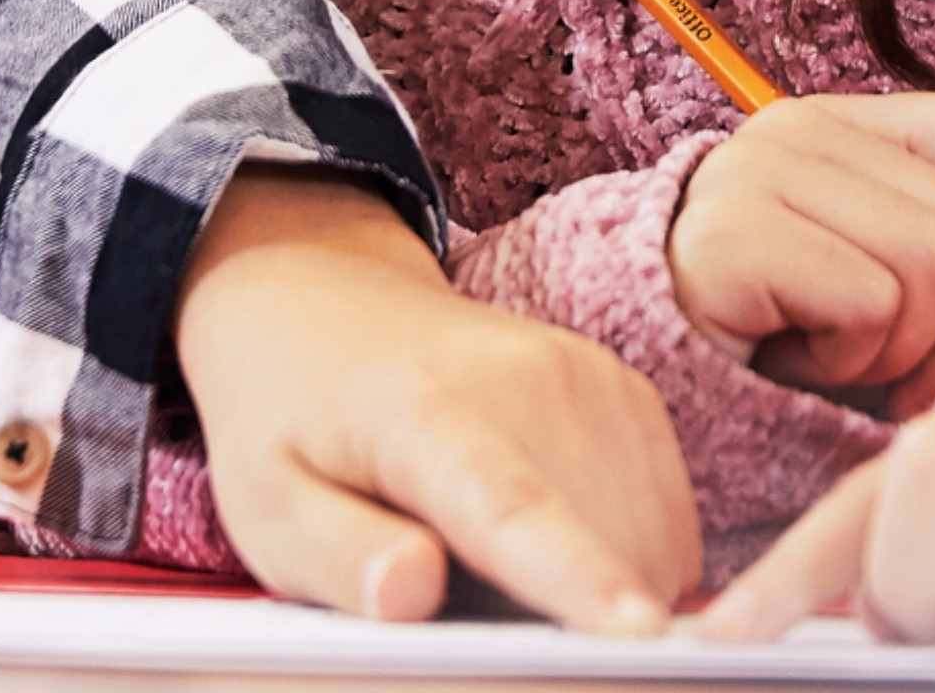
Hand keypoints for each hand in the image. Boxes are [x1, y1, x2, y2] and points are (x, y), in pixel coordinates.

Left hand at [172, 168, 699, 631]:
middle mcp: (524, 379)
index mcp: (424, 412)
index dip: (578, 577)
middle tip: (477, 609)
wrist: (323, 299)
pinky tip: (553, 543)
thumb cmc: (289, 417)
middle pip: (604, 542)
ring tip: (500, 570)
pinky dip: (627, 553)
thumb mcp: (269, 503)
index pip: (512, 507)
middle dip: (574, 621)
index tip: (635, 634)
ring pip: (650, 537)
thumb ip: (337, 555)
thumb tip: (410, 593)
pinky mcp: (622, 387)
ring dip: (605, 587)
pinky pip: (665, 512)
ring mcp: (586, 375)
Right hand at [667, 94, 934, 416]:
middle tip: (893, 368)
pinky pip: (872, 305)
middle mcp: (805, 129)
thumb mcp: (893, 286)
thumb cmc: (771, 342)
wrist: (636, 379)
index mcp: (850, 127)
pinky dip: (851, 363)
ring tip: (832, 359)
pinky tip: (791, 361)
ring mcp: (762, 173)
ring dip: (901, 352)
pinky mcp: (734, 236)